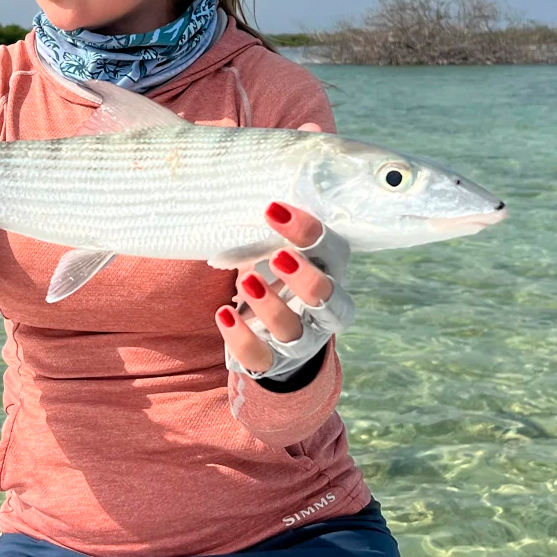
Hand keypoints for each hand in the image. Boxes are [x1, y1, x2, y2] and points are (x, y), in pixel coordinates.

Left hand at [214, 200, 354, 381]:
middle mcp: (322, 310)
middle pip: (329, 299)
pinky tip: (224, 314)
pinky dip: (242, 338)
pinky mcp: (273, 362)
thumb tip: (235, 194)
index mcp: (328, 273)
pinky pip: (261, 357)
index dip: (309, 231)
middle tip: (278, 256)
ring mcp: (299, 340)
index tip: (272, 210)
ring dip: (272, 306)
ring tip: (245, 282)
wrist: (270, 336)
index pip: (332, 251)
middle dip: (307, 279)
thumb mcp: (274, 250)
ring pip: (294, 332)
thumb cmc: (272, 276)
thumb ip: (267, 232)